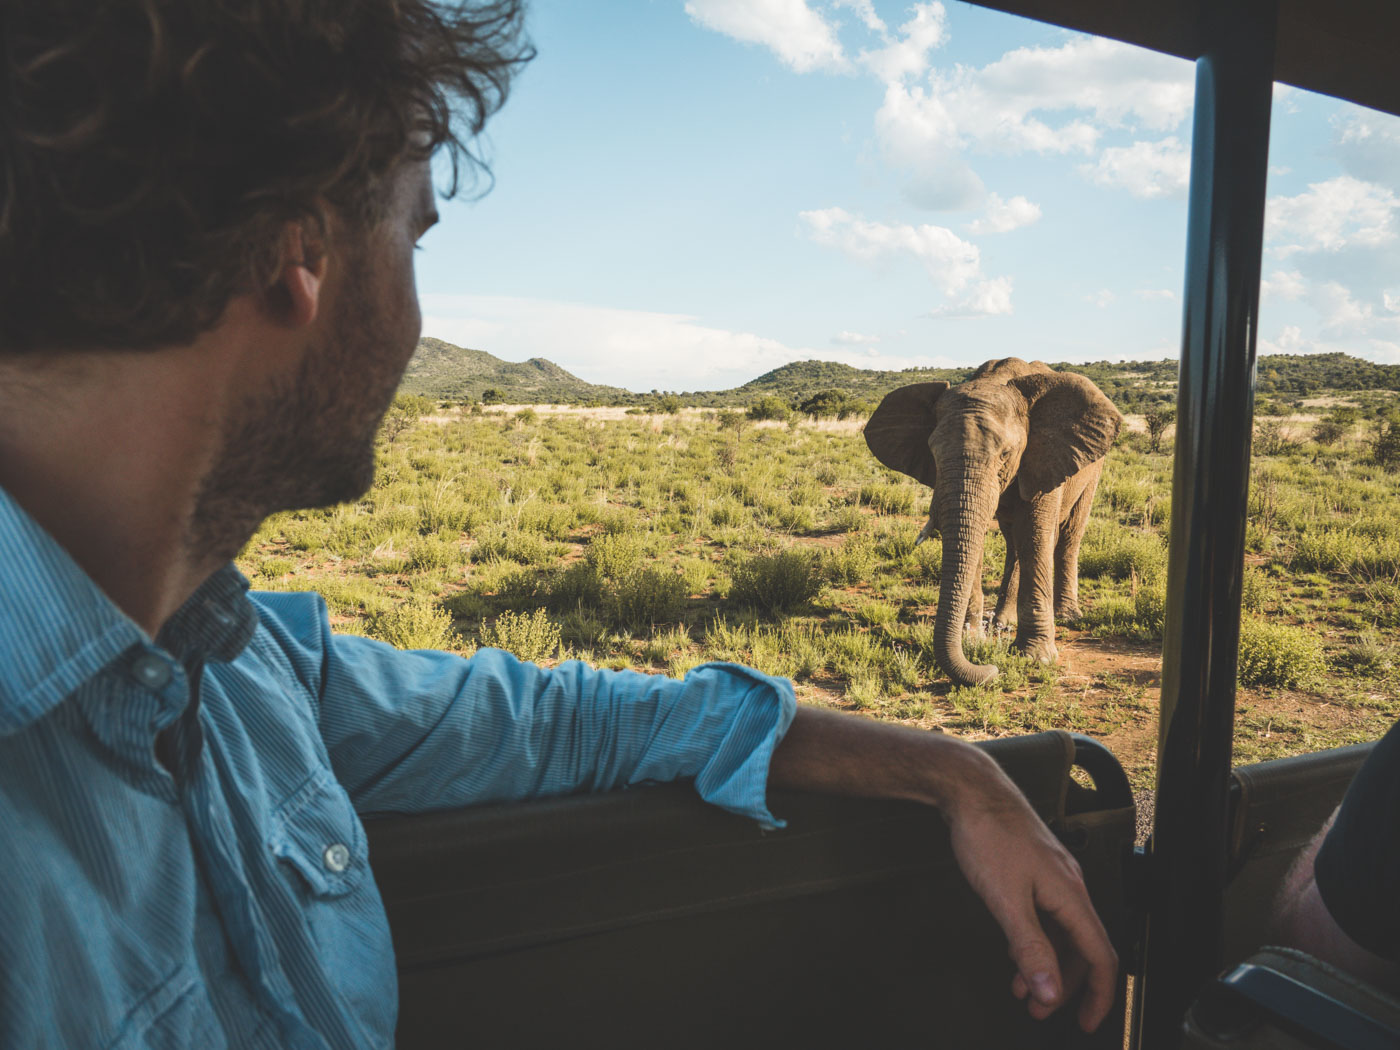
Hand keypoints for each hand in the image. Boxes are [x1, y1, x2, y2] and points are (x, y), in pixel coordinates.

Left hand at [767, 706, 1118, 1030]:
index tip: (1088, 1023)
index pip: (1100, 956)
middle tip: (1038, 1009)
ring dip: (1046, 964)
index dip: (1098, 995)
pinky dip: (1035, 940)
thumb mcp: (1005, 899)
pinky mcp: (1034, 869)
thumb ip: (1029, 946)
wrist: (971, 788)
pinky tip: (1015, 950)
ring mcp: (1052, 876)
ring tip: (1023, 988)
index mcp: (1071, 895)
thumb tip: (1050, 990)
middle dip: (1064, 985)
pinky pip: (1046, 915)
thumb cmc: (988, 834)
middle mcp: (1069, 886)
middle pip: (1081, 949)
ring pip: (1061, 933)